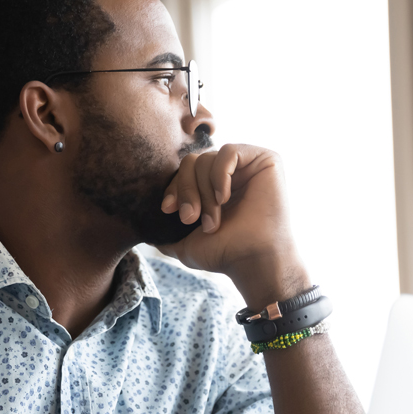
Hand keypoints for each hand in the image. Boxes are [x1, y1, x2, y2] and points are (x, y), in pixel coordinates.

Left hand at [157, 143, 308, 306]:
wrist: (253, 261)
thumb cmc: (225, 252)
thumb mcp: (186, 243)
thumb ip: (167, 234)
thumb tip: (147, 233)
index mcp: (215, 186)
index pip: (185, 172)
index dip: (174, 187)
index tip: (168, 210)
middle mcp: (232, 173)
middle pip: (192, 162)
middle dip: (186, 191)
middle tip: (190, 219)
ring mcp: (248, 165)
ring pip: (207, 159)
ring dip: (204, 192)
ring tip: (212, 220)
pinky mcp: (265, 159)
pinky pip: (228, 152)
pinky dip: (220, 175)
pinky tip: (224, 198)